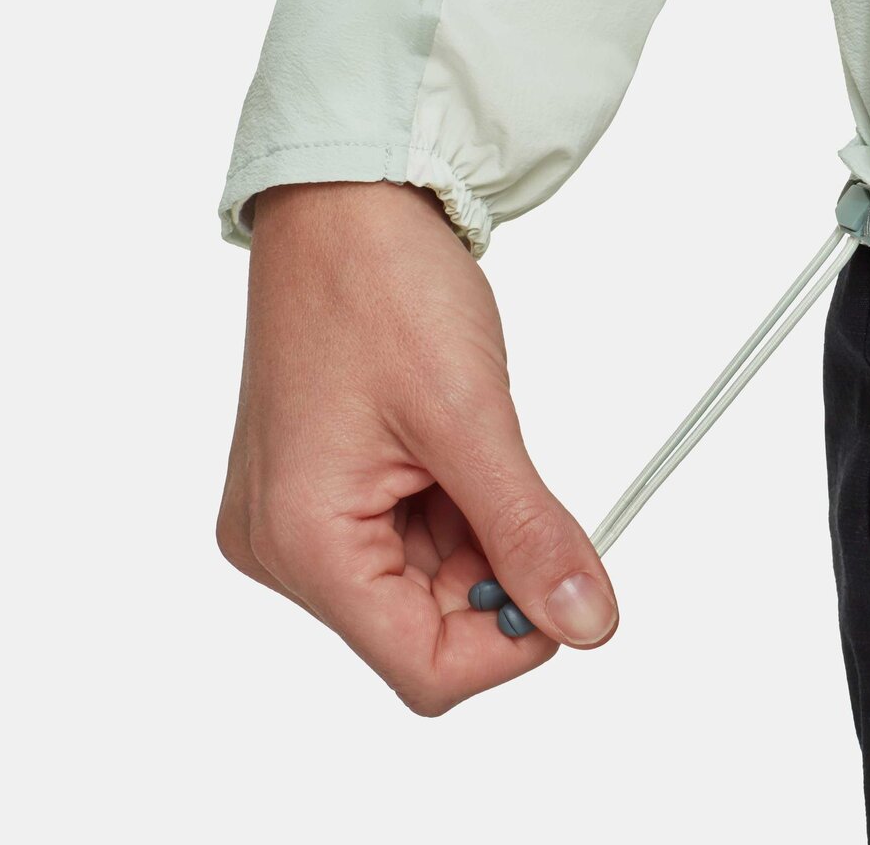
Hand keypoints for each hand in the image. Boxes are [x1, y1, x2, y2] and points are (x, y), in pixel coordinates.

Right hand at [216, 181, 618, 714]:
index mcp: (301, 539)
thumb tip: (587, 622)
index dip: (514, 641)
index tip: (569, 586)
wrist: (343, 202)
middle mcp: (282, 543)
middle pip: (423, 626)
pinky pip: (403, 536)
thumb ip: (529, 531)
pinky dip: (453, 507)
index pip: (425, 668)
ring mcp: (295, 514)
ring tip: (474, 441)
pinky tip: (452, 442)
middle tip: (524, 486)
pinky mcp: (318, 486)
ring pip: (421, 582)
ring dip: (476, 530)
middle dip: (496, 570)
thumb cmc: (377, 283)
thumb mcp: (469, 416)